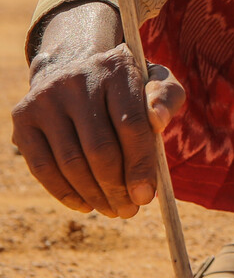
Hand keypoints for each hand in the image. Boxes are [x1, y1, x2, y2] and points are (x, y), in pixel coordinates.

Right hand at [10, 0, 185, 217]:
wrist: (74, 67)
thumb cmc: (126, 86)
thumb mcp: (156, 82)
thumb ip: (166, 99)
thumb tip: (158, 121)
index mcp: (117, 69)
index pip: (131, 125)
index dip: (140, 165)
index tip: (147, 196)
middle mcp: (77, 80)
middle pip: (99, 148)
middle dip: (117, 188)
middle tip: (129, 211)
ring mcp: (46, 98)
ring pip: (70, 161)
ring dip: (93, 195)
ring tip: (113, 210)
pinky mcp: (23, 117)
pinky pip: (42, 165)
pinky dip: (64, 192)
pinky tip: (85, 205)